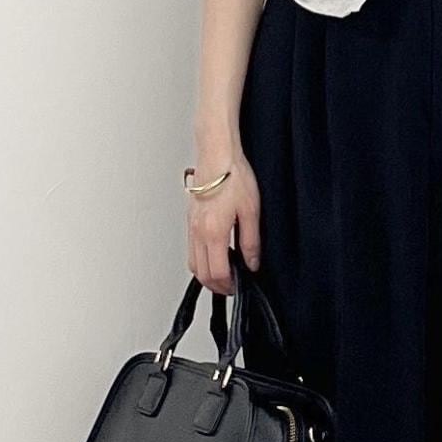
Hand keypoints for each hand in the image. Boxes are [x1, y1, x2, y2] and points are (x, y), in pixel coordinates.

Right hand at [186, 150, 261, 293]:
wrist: (217, 156)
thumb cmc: (233, 177)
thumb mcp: (251, 211)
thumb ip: (251, 241)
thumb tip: (252, 262)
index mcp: (214, 232)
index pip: (217, 273)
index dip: (228, 286)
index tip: (239, 286)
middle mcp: (198, 232)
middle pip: (201, 273)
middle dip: (217, 285)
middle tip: (232, 285)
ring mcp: (191, 227)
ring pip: (193, 263)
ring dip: (207, 274)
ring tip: (224, 273)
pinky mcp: (190, 220)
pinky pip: (191, 249)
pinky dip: (201, 260)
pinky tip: (215, 254)